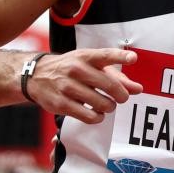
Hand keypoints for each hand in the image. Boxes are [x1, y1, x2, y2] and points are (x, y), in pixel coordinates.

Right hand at [27, 47, 142, 122]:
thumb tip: (137, 89)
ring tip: (106, 105)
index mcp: (85, 56)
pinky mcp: (61, 104)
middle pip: (109, 85)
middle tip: (121, 98)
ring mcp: (67, 87)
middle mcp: (76, 69)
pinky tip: (96, 113)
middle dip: (121, 95)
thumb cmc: (71, 70)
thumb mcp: (90, 66)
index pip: (105, 55)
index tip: (133, 58)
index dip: (120, 56)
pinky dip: (98, 117)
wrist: (36, 76)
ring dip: (109, 107)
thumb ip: (116, 76)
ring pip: (102, 104)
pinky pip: (89, 116)